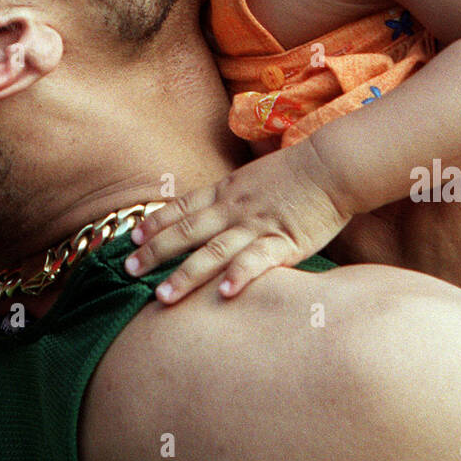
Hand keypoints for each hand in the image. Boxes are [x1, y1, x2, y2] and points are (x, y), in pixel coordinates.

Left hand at [125, 139, 346, 302]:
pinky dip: (239, 276)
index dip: (156, 222)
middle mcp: (235, 207)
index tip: (130, 237)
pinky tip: (223, 294)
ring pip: (214, 251)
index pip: (182, 206)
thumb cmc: (298, 173)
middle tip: (127, 271)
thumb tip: (211, 212)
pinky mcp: (284, 241)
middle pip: (188, 231)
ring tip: (163, 297)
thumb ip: (232, 196)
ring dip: (187, 274)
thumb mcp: (254, 178)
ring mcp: (257, 224)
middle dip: (155, 252)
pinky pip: (258, 260)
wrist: (333, 164)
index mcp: (227, 190)